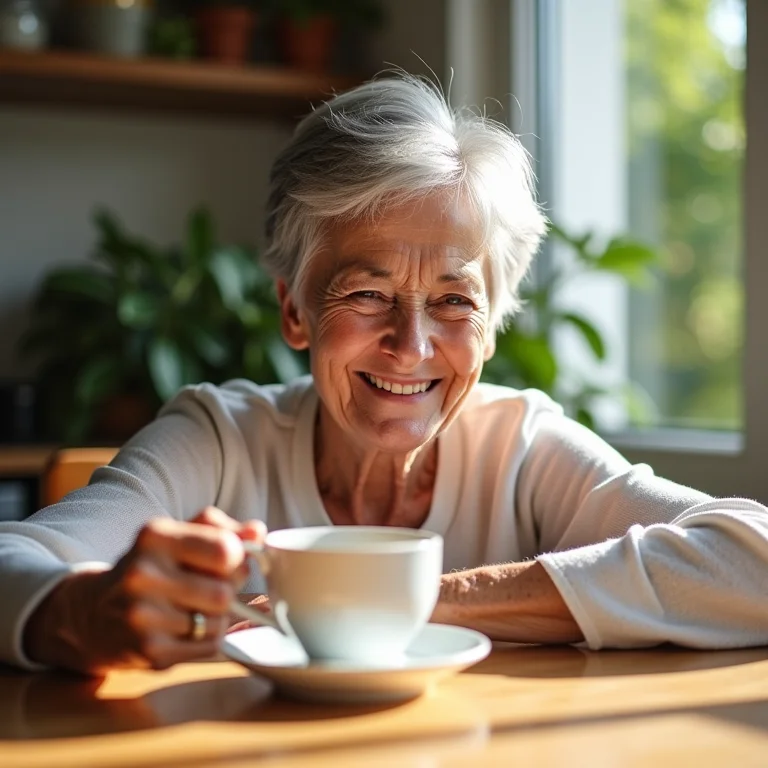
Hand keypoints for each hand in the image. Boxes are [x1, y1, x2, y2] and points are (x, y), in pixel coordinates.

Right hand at [23, 507, 264, 674]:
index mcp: (155, 536)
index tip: (226, 561)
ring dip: (218, 618)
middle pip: (224, 592)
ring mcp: (142, 616)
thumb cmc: (149, 567)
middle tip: (211, 587)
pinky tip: (185, 629)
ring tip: (195, 608)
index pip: (225, 551)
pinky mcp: (148, 651)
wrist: (91, 613)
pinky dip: (207, 640)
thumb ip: (221, 529)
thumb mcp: (178, 535)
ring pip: (219, 622)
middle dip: (228, 591)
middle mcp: (143, 574)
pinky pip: (208, 647)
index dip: (236, 559)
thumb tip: (258, 532)